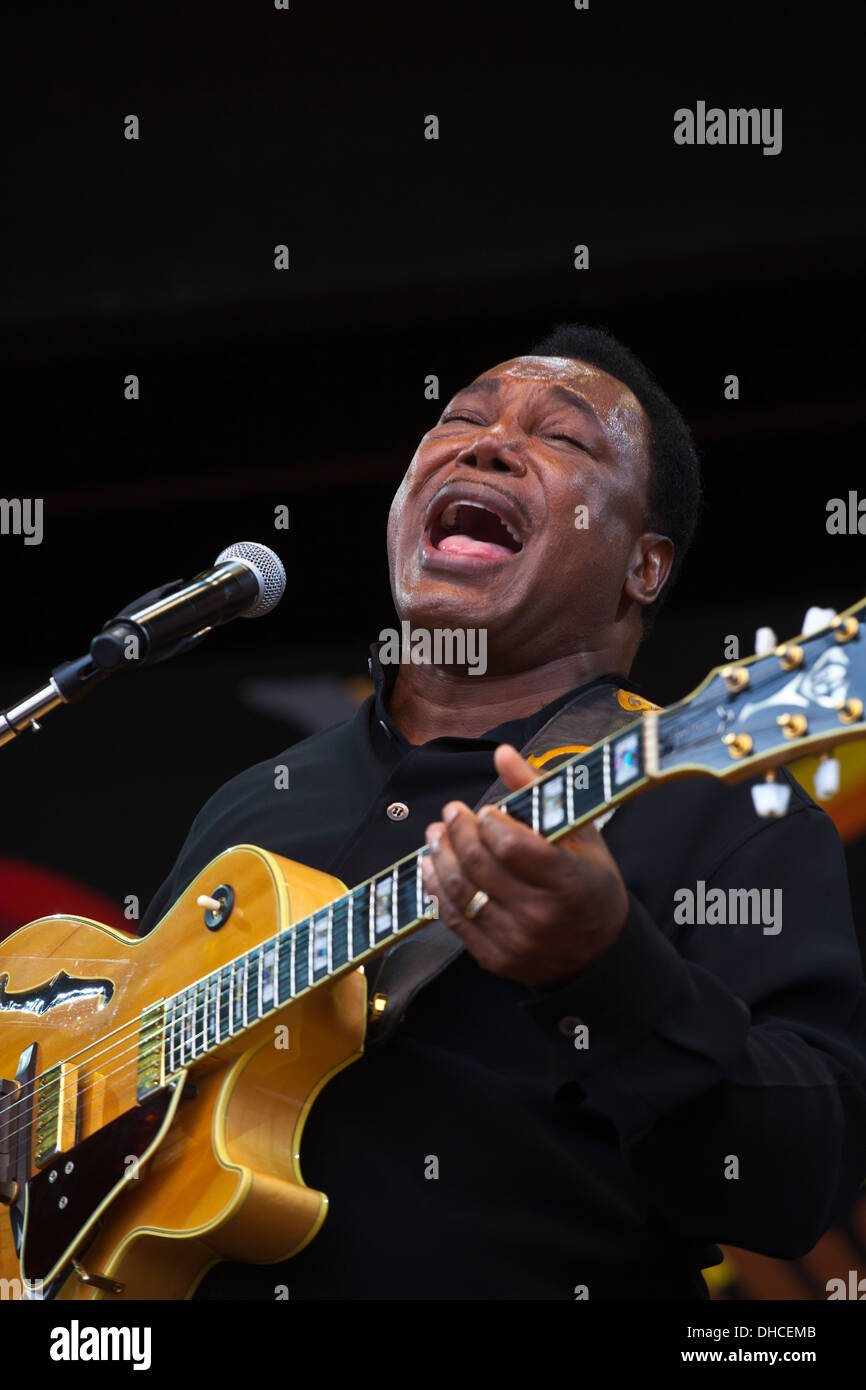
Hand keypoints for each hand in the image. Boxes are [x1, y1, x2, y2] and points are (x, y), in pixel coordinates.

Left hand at [420, 744, 629, 988]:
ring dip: (440, 857)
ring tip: (436, 835)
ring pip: (460, 892)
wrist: (599, 953)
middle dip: (457, 832)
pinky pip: (454, 919)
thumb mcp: (580, 834)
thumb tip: (502, 753)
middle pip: (479, 866)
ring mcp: (516, 941)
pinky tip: (433, 866)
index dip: (489, 823)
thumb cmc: (590, 884)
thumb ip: (539, 790)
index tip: (484, 810)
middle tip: (451, 813)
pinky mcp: (495, 959)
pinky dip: (437, 889)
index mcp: (568, 881)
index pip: (512, 846)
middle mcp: (540, 915)